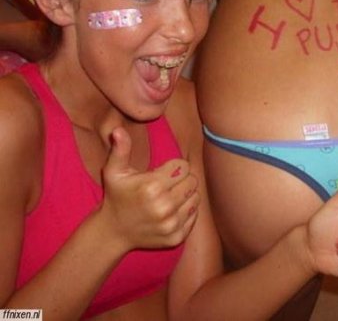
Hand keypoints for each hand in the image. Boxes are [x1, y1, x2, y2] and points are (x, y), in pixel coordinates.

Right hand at [99, 127, 199, 250]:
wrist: (113, 233)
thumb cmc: (116, 197)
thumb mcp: (114, 172)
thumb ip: (120, 150)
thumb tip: (118, 129)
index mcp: (152, 186)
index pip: (184, 166)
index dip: (174, 167)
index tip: (162, 173)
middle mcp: (164, 206)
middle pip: (193, 181)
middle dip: (181, 180)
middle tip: (167, 185)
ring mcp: (171, 223)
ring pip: (196, 198)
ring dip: (186, 195)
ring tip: (170, 197)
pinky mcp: (177, 236)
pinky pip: (194, 215)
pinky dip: (186, 212)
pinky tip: (171, 212)